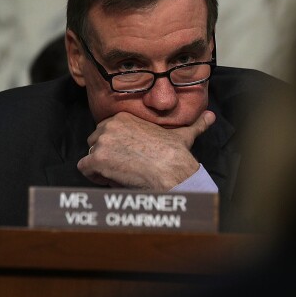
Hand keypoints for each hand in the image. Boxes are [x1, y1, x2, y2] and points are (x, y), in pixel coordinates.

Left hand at [77, 111, 215, 189]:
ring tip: (122, 174)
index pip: (106, 131)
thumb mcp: (183, 135)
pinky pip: (84, 169)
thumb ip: (195, 124)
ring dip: (102, 167)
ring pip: (91, 156)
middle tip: (125, 167)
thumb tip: (211, 117)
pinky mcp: (96, 160)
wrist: (171, 171)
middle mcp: (109, 126)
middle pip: (95, 142)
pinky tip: (115, 179)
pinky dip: (96, 177)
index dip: (116, 146)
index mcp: (123, 117)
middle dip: (106, 155)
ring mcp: (101, 142)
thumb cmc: (176, 154)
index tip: (129, 156)